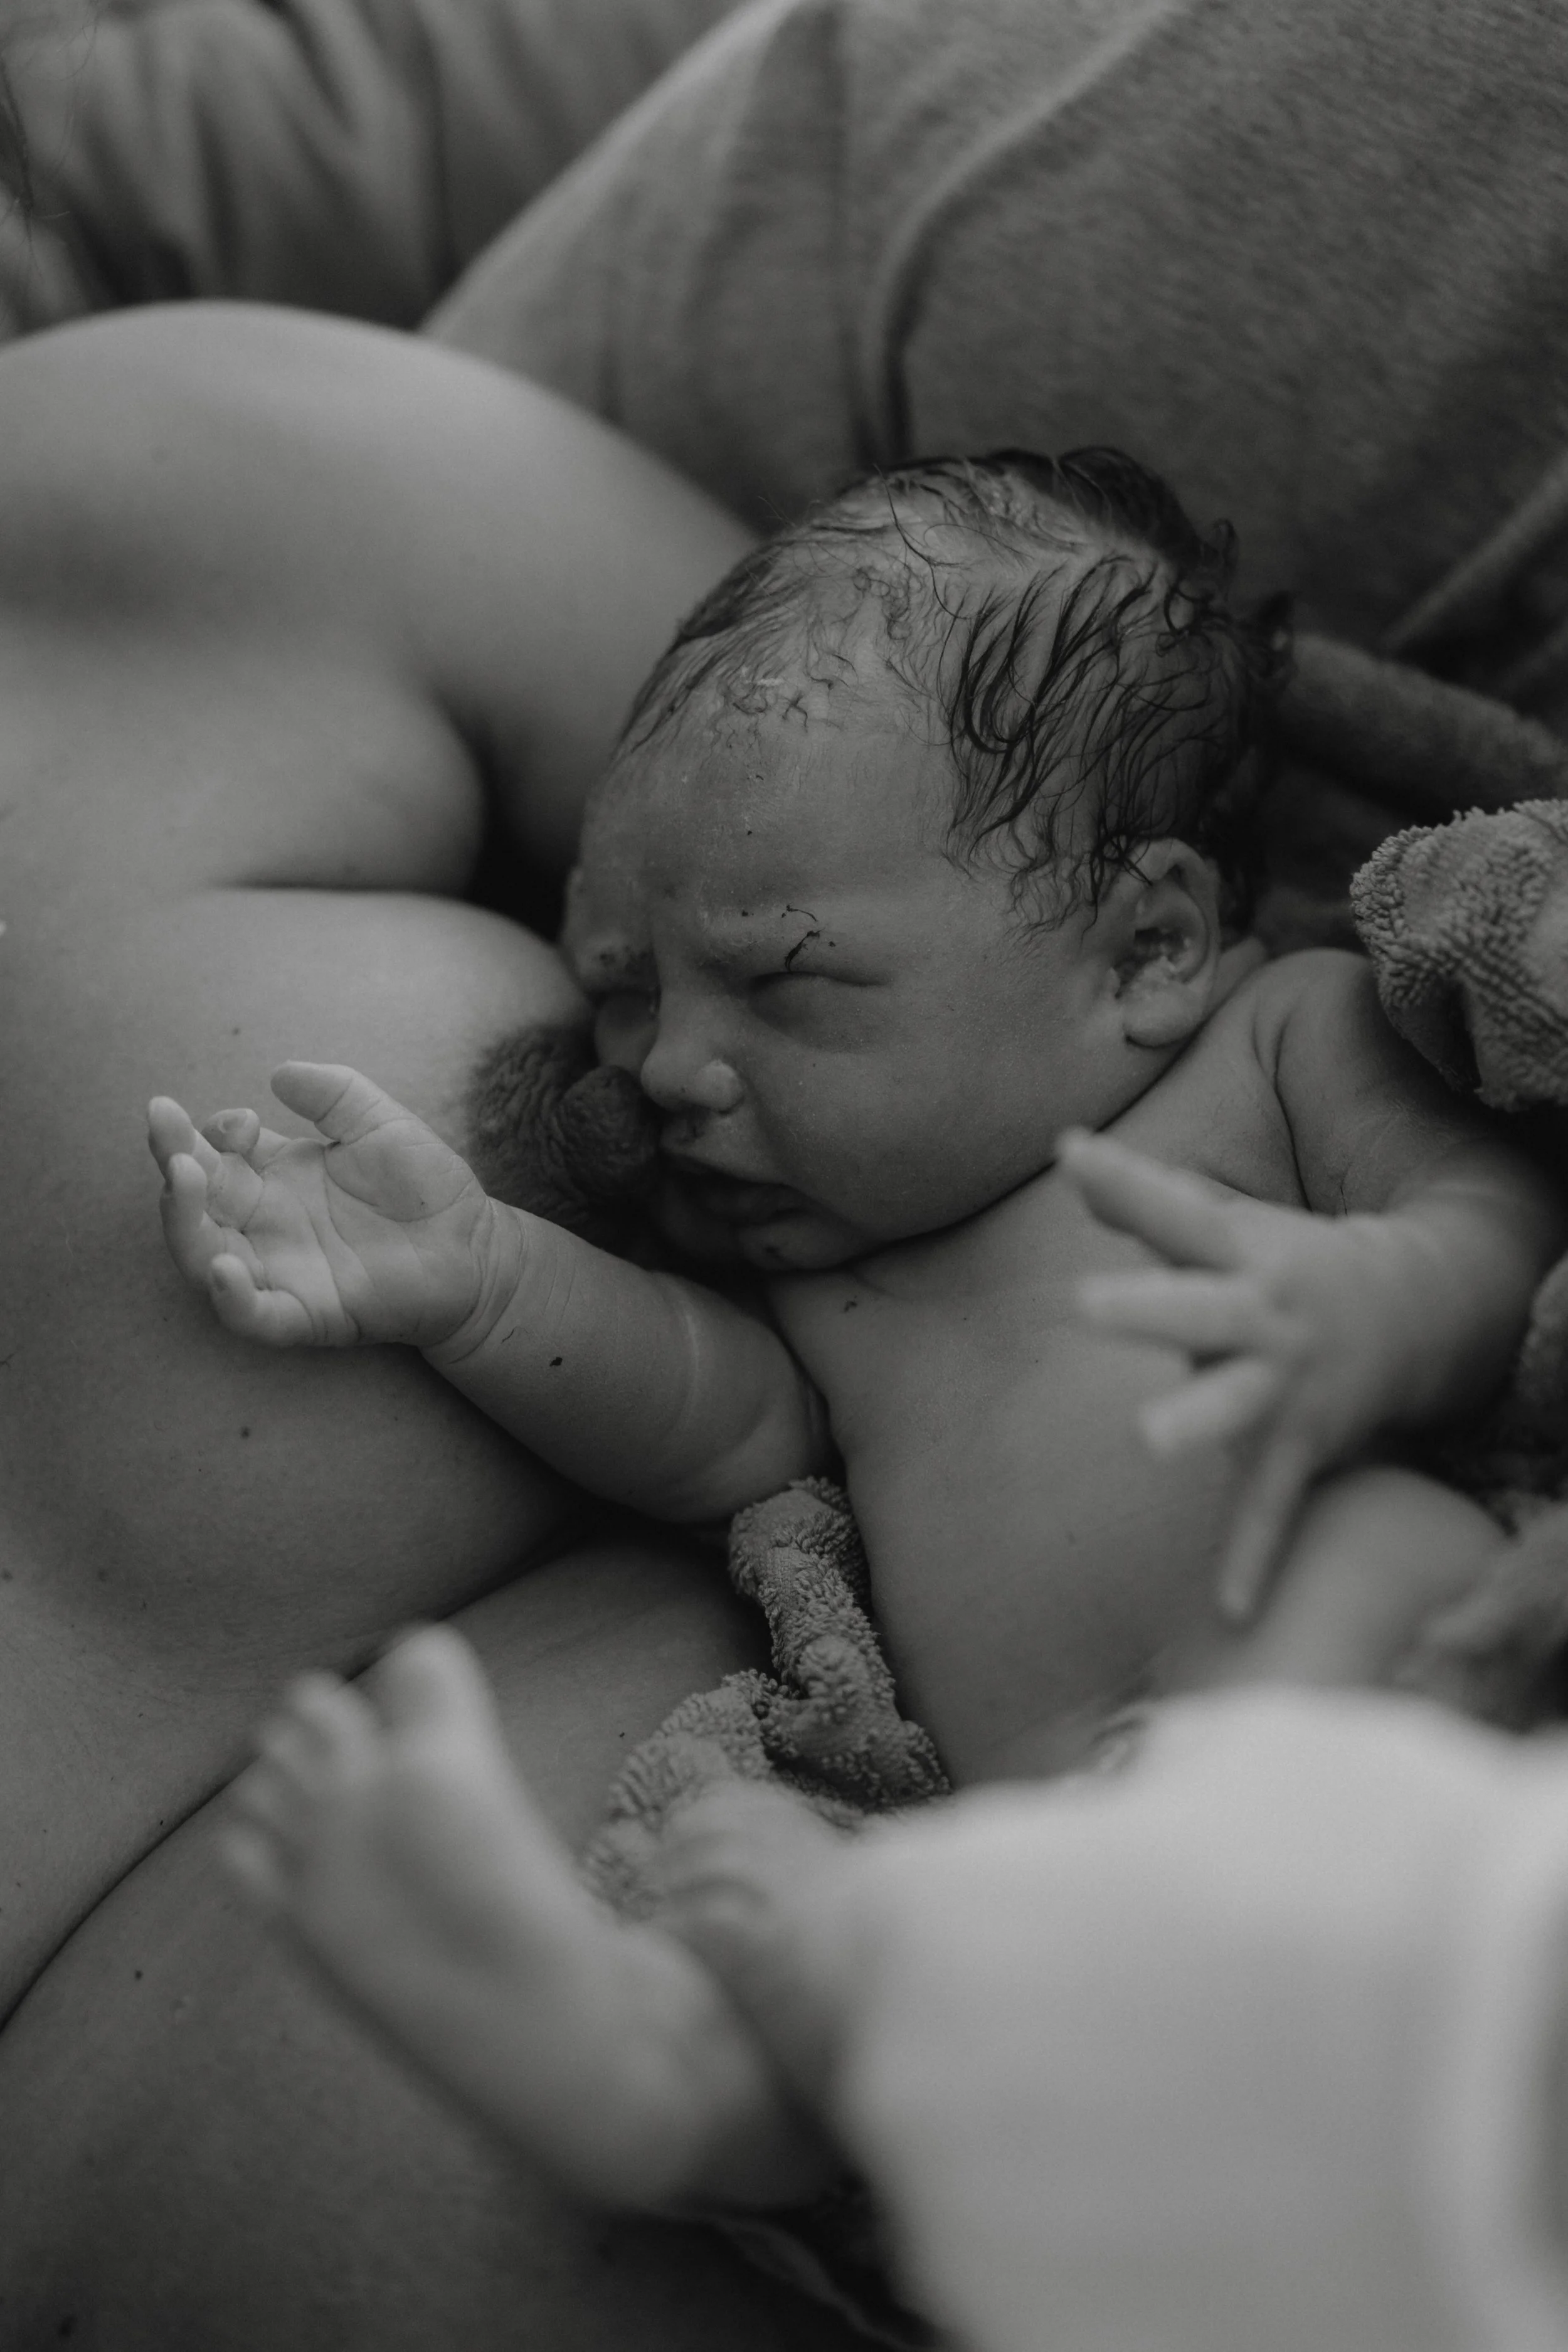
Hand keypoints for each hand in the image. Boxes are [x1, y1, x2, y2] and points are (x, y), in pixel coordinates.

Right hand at [148, 1062, 502, 1348]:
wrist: (474, 1245)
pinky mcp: (308, 1314)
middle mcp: (265, 1223)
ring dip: (183, 1220)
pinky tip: (222, 1269)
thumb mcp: (379, 1122)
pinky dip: (232, 1298)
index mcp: (274, 1176)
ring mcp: (280, 1270)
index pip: (215, 1152)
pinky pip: (255, 1315)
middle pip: (195, 1199)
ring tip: (181, 1180)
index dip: (211, 1131)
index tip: (242, 1120)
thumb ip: (334, 1093)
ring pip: (205, 1255)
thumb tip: (279, 1072)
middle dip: (173, 1162)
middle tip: (163, 1127)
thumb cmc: (423, 1186)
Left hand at [1061, 1130, 1422, 1620]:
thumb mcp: (1227, 1228)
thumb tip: (1065, 1153)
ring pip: (1234, 1406)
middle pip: (1200, 1308)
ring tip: (1149, 1439)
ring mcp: (1283, 1386)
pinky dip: (1252, 1560)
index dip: (1122, 1181)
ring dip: (1195, 1421)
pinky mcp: (1299, 1448)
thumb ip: (1146, 1202)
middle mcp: (1262, 1317)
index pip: (1173, 1212)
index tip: (1069, 1151)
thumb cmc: (1285, 1265)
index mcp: (1239, 1255)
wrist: (1416, 1317)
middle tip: (1085, 1302)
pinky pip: (1270, 1509)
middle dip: (1149, 1306)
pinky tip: (1228, 1613)